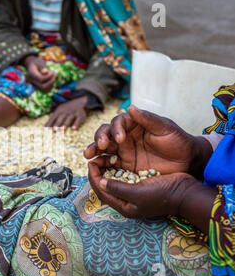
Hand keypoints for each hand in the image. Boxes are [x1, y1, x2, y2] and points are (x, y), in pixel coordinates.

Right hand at [23, 55, 55, 92]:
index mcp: (31, 74)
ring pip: (45, 90)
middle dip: (51, 81)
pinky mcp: (39, 87)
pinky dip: (51, 86)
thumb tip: (45, 72)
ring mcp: (35, 85)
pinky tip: (52, 80)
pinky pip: (46, 91)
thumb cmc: (36, 62)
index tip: (52, 72)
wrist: (31, 65)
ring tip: (53, 76)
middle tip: (54, 74)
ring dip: (52, 84)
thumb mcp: (39, 62)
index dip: (48, 76)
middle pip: (43, 86)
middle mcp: (32, 81)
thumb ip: (42, 67)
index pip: (41, 79)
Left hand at [45, 96, 87, 130]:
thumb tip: (45, 127)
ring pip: (69, 119)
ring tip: (63, 129)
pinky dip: (76, 124)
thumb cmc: (66, 109)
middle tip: (54, 130)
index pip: (53, 117)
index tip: (46, 130)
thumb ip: (53, 119)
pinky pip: (78, 120)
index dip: (50, 123)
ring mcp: (73, 113)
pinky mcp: (80, 115)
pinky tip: (74, 129)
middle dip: (57, 124)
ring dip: (65, 124)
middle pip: (61, 118)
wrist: (79, 101)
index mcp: (59, 111)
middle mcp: (66, 112)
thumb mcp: (59, 111)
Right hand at [83, 105, 212, 176]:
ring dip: (94, 151)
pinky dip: (101, 165)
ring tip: (88, 156)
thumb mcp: (165, 128)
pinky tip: (96, 168)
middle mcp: (125, 137)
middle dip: (99, 139)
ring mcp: (123, 151)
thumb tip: (130, 107)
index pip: (117, 123)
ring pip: (103, 149)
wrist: (187, 160)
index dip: (115, 129)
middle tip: (100, 146)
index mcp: (133, 125)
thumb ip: (148, 119)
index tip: (120, 139)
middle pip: (105, 135)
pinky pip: (109, 165)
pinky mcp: (124, 165)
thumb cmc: (177, 140)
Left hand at [87, 156, 199, 218]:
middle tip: (94, 158)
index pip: (101, 192)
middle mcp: (126, 200)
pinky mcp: (140, 184)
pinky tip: (116, 157)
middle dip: (98, 173)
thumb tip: (101, 182)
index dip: (94, 177)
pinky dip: (118, 167)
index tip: (91, 162)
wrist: (186, 193)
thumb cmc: (163, 194)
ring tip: (103, 156)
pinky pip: (124, 176)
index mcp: (124, 206)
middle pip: (105, 186)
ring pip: (113, 180)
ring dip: (107, 169)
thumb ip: (118, 188)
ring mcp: (133, 192)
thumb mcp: (138, 192)